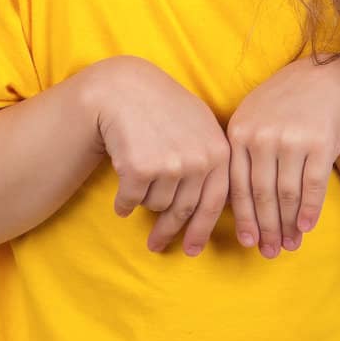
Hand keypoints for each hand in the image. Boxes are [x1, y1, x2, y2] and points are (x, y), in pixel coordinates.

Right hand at [92, 56, 231, 255]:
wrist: (124, 89)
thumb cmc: (163, 109)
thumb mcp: (199, 127)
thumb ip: (212, 162)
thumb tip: (215, 210)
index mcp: (219, 152)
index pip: (215, 204)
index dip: (202, 231)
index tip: (192, 251)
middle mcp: (200, 160)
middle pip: (184, 211)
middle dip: (169, 232)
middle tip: (156, 246)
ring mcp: (171, 165)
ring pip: (156, 205)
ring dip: (145, 201)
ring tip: (138, 179)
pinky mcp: (141, 168)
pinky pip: (131, 201)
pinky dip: (124, 203)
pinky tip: (120, 197)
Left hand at [225, 55, 339, 257]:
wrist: (324, 80)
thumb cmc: (282, 105)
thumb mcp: (251, 119)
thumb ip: (240, 154)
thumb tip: (232, 204)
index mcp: (239, 133)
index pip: (237, 186)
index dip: (244, 218)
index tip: (248, 242)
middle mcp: (262, 137)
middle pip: (262, 194)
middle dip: (266, 228)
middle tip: (270, 252)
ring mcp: (291, 140)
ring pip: (287, 194)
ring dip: (288, 225)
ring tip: (289, 245)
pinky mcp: (320, 143)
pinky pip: (312, 186)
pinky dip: (309, 210)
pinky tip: (306, 227)